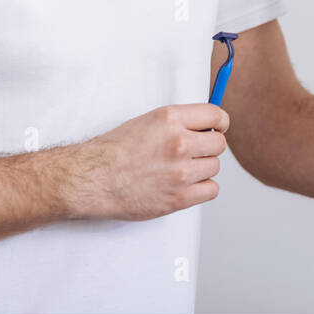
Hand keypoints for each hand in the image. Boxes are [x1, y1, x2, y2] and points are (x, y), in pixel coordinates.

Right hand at [64, 103, 229, 220]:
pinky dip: (202, 189)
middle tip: (194, 153)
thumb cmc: (115, 150)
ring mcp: (180, 172)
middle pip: (219, 144)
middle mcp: (179, 143)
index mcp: (171, 119)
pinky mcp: (179, 197)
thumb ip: (178, 122)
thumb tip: (206, 124)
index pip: (216, 115)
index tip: (216, 129)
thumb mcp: (148, 121)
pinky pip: (211, 190)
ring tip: (181, 170)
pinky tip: (186, 186)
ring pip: (215, 167)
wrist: (93, 178)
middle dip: (209, 148)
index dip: (219, 123)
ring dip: (203, 169)